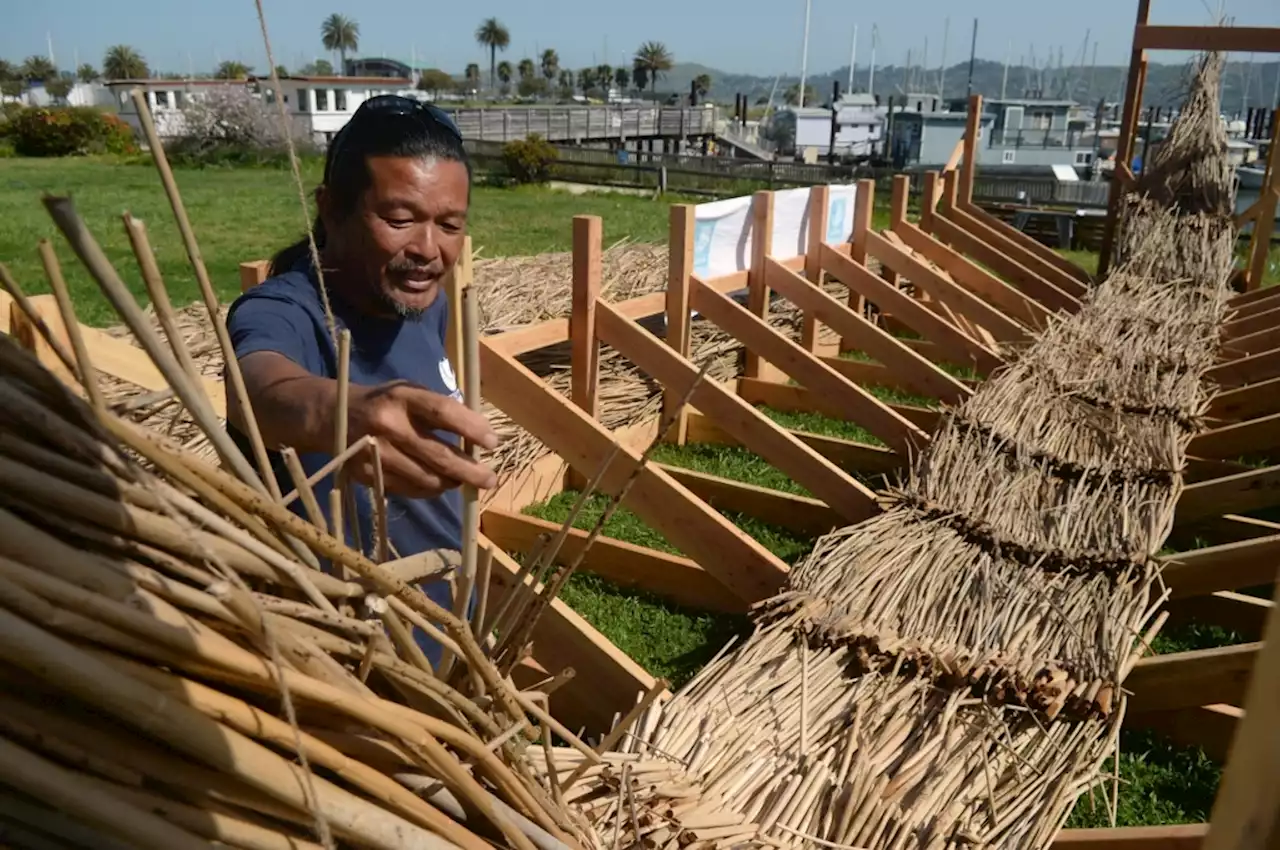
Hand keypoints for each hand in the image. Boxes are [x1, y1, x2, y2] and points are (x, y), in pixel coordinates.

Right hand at [346, 381, 498, 498]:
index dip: (472, 428)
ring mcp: (376, 453)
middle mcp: (388, 425)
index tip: (492, 442)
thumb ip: (439, 408)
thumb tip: (478, 434)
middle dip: (470, 470)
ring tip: (465, 481)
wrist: (332, 416)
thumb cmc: (384, 401)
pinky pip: (409, 489)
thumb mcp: (408, 391)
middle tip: (490, 479)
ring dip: (452, 482)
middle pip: (438, 455)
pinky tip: (440, 484)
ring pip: (426, 478)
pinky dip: (431, 489)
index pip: (443, 412)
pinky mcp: (367, 475)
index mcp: (402, 397)